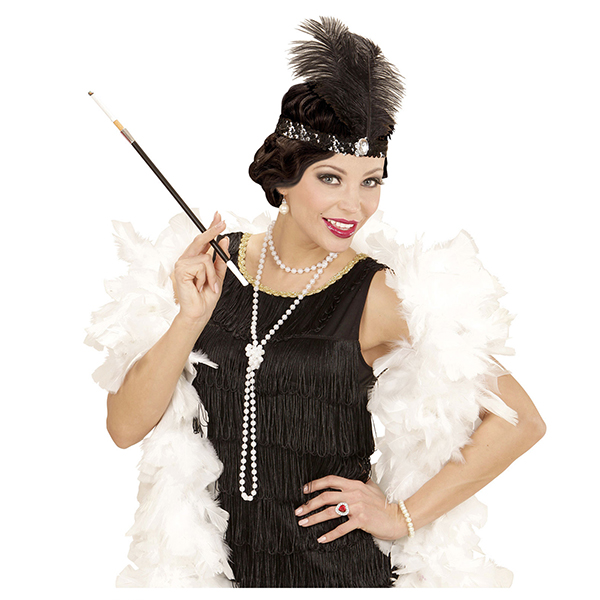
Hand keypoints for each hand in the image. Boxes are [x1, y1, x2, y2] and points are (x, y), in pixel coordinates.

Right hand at [171, 212, 228, 326]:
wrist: (199, 313)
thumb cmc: (206, 297)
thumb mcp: (218, 275)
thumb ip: (220, 259)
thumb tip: (223, 240)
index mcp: (194, 259)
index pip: (202, 240)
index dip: (210, 228)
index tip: (218, 217)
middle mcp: (186, 259)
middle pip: (200, 240)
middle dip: (212, 231)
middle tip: (222, 222)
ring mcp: (181, 264)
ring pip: (206, 257)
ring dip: (212, 274)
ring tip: (208, 286)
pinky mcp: (180, 271)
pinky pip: (202, 266)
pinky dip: (207, 277)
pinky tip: (200, 287)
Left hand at [295, 475, 405, 542]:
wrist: (398, 518)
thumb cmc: (383, 504)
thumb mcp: (371, 487)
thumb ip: (361, 481)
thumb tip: (355, 474)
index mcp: (354, 484)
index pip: (330, 480)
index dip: (315, 484)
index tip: (304, 490)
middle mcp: (354, 493)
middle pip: (325, 497)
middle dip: (309, 504)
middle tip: (298, 511)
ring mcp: (357, 507)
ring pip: (330, 512)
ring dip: (314, 518)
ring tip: (303, 523)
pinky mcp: (361, 520)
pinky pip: (342, 528)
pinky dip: (330, 534)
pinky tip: (320, 538)